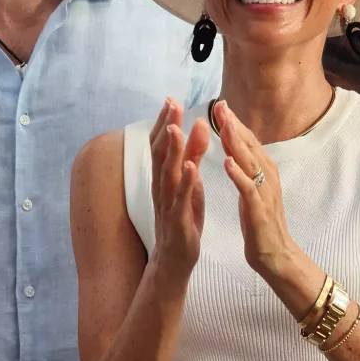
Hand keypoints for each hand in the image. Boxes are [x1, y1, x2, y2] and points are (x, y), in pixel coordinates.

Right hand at [149, 99, 209, 277]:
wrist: (174, 261)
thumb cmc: (182, 221)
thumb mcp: (189, 186)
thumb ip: (193, 161)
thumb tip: (199, 131)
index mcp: (164, 179)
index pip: (161, 145)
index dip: (165, 122)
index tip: (171, 99)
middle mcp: (162, 188)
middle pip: (160, 153)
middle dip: (166, 127)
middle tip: (172, 103)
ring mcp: (168, 204)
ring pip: (167, 173)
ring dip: (172, 150)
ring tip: (177, 128)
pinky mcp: (178, 221)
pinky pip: (180, 199)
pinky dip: (185, 182)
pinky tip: (190, 166)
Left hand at [217, 101, 296, 276]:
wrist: (275, 255)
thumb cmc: (260, 222)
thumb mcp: (252, 188)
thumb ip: (245, 166)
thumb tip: (235, 142)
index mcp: (264, 171)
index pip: (248, 141)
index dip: (235, 122)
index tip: (221, 104)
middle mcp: (267, 177)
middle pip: (250, 146)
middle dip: (235, 125)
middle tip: (221, 105)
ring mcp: (265, 193)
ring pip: (251, 162)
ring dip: (237, 143)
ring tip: (223, 125)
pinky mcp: (260, 211)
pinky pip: (249, 189)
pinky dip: (238, 174)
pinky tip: (227, 162)